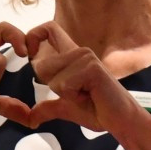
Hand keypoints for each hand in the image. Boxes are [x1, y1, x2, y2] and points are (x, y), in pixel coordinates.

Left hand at [22, 23, 150, 149]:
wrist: (121, 121)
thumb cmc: (98, 111)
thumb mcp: (66, 107)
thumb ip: (48, 107)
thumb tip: (31, 118)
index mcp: (72, 55)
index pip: (49, 28)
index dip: (33, 36)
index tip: (29, 55)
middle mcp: (79, 51)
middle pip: (41, 66)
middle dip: (52, 86)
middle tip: (77, 93)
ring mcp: (86, 57)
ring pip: (51, 77)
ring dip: (65, 94)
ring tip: (85, 94)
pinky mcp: (91, 68)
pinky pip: (64, 86)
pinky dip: (73, 97)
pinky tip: (91, 96)